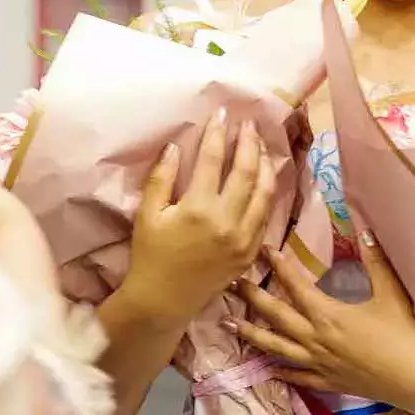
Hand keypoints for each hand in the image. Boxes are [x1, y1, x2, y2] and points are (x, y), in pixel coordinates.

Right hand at [127, 110, 277, 318]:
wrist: (164, 301)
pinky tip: (264, 179)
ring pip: (263, 192)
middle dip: (248, 142)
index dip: (217, 132)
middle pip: (245, 170)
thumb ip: (160, 178)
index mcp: (197, 208)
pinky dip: (267, 193)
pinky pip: (265, 216)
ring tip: (261, 146)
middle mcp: (226, 220)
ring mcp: (243, 237)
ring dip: (264, 164)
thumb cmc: (150, 256)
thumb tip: (174, 146)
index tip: (220, 113)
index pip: (212, 159)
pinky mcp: (250, 252)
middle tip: (248, 123)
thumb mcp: (147, 215)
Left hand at [229, 230, 414, 409]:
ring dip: (250, 335)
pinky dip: (278, 370)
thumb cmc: (405, 335)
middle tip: (229, 282)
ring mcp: (318, 363)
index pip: (296, 286)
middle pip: (275, 316)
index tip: (263, 250)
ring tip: (228, 326)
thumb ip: (376, 261)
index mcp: (328, 314)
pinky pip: (296, 376)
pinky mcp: (326, 381)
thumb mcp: (391, 293)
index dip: (279, 266)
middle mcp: (315, 339)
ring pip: (275, 348)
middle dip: (251, 298)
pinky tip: (265, 367)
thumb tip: (364, 230)